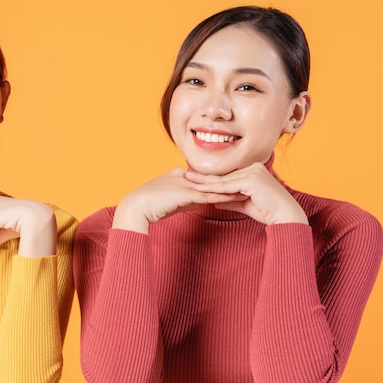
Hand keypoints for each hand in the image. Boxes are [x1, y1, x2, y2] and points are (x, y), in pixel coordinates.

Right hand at [113, 167, 241, 233]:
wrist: (135, 208)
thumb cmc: (149, 207)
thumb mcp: (172, 202)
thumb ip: (187, 200)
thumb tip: (202, 202)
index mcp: (178, 175)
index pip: (203, 178)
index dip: (220, 182)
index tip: (235, 184)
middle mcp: (182, 175)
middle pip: (210, 179)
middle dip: (229, 182)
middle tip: (247, 184)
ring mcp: (183, 183)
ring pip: (210, 186)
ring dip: (228, 188)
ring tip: (245, 191)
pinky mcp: (183, 193)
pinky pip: (206, 195)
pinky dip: (221, 196)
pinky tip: (233, 198)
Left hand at [185, 162, 307, 225]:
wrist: (285, 216)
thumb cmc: (268, 211)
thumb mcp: (244, 204)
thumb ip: (230, 200)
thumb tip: (214, 201)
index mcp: (253, 170)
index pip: (227, 176)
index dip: (211, 179)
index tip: (195, 180)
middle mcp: (253, 167)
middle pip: (224, 176)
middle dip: (204, 178)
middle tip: (186, 176)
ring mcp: (253, 172)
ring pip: (224, 180)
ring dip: (205, 182)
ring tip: (188, 181)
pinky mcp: (252, 179)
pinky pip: (228, 186)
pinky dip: (213, 189)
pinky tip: (201, 189)